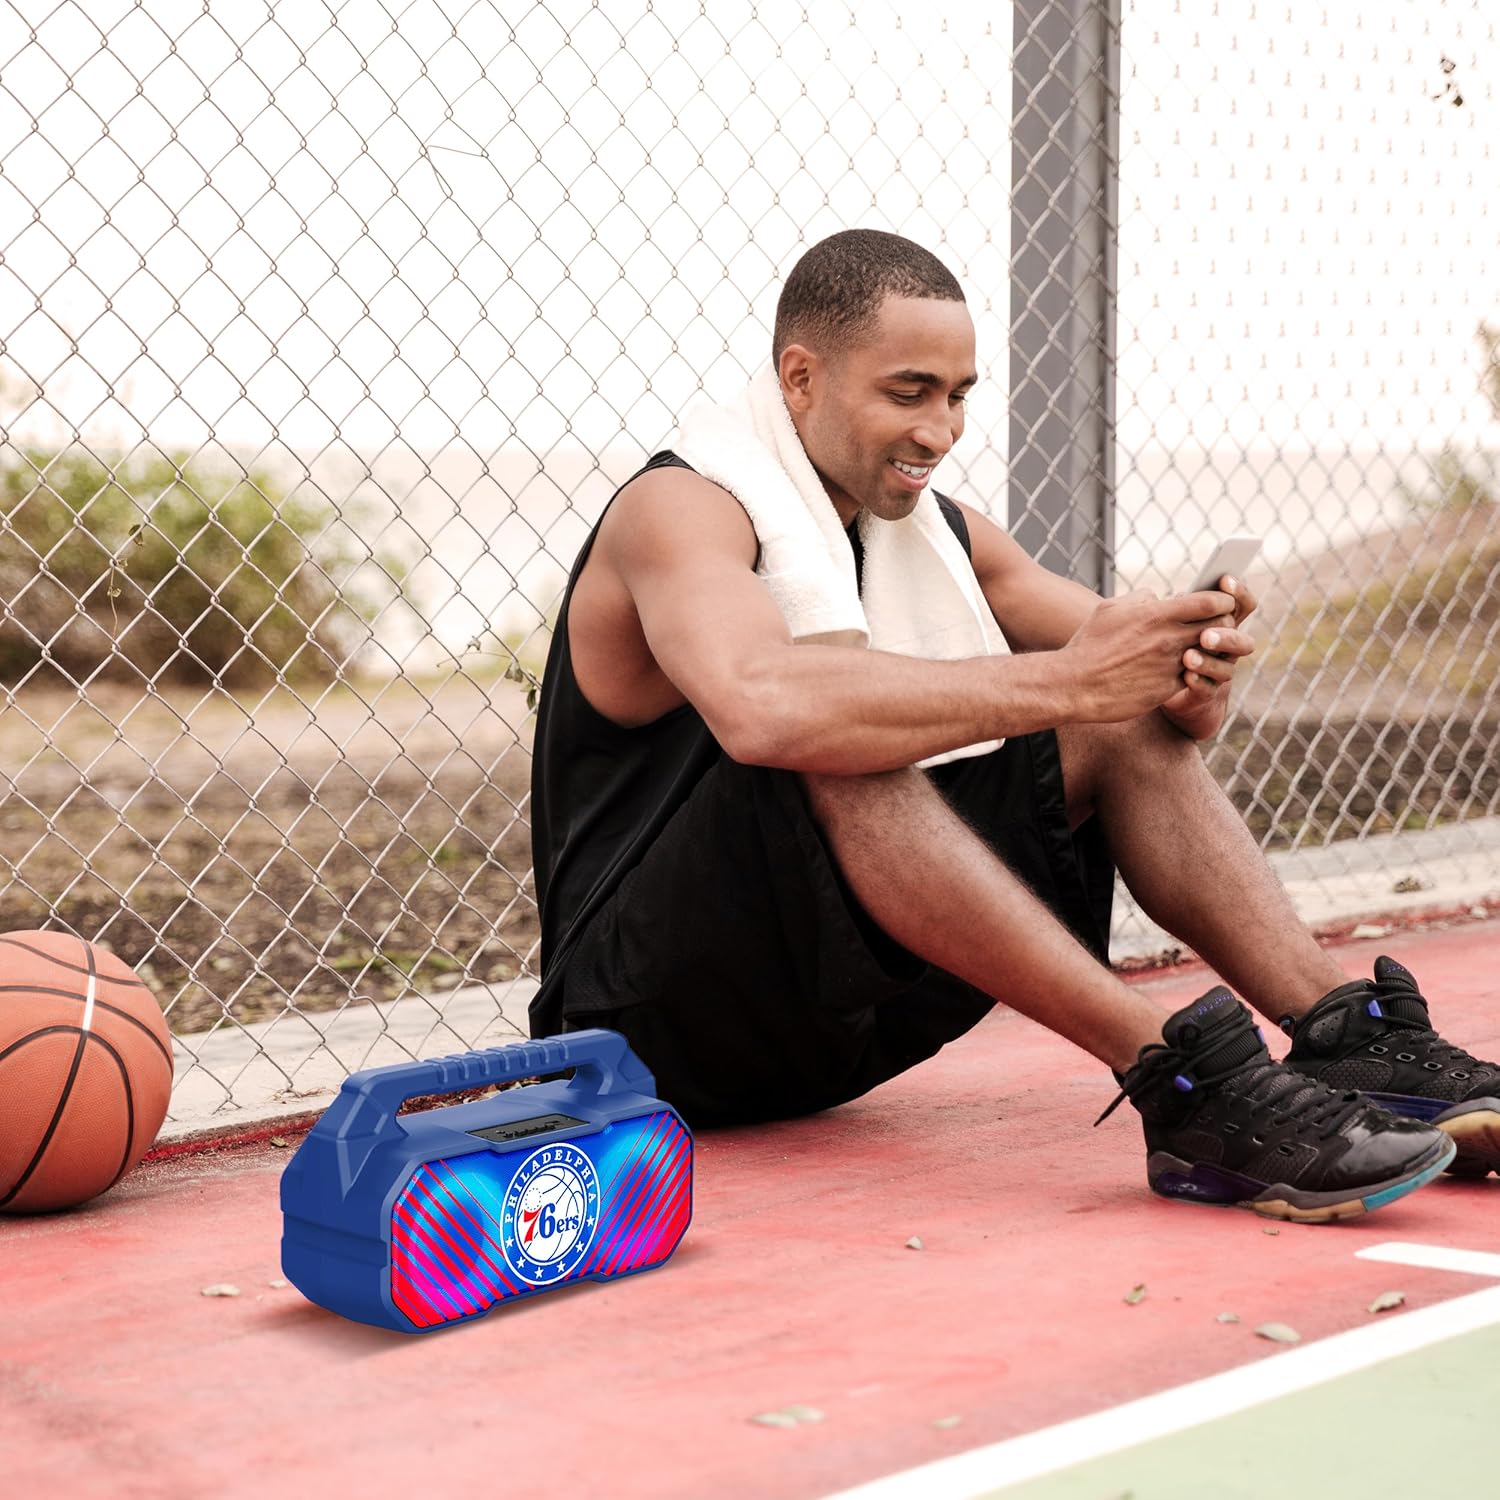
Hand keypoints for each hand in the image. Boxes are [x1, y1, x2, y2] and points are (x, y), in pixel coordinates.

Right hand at [1063, 588, 1236, 722]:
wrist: (1074, 685)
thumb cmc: (1088, 645)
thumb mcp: (1109, 609)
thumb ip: (1140, 598)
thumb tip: (1158, 597)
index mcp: (1157, 614)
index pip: (1211, 602)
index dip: (1222, 601)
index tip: (1220, 603)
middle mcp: (1169, 639)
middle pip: (1220, 628)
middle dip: (1223, 625)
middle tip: (1214, 626)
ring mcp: (1171, 666)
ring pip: (1211, 654)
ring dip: (1209, 650)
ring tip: (1199, 647)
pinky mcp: (1168, 689)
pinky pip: (1194, 676)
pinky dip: (1193, 671)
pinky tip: (1181, 669)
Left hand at [1161, 573, 1257, 735]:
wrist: (1158, 682)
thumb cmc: (1164, 641)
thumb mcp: (1168, 619)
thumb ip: (1177, 607)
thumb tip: (1170, 596)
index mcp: (1220, 623)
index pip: (1242, 605)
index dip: (1238, 592)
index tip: (1224, 579)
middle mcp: (1226, 648)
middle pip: (1241, 640)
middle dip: (1226, 636)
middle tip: (1205, 634)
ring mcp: (1218, 671)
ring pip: (1227, 668)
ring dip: (1209, 662)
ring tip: (1188, 657)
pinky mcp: (1205, 692)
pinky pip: (1208, 689)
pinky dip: (1198, 681)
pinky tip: (1186, 675)